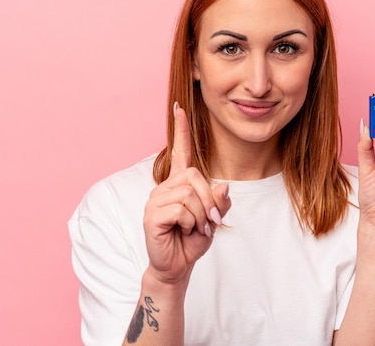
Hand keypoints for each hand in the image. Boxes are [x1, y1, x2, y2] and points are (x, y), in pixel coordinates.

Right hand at [143, 102, 230, 284]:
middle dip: (209, 199)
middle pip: (194, 176)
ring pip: (189, 194)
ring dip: (200, 215)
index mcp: (178, 184)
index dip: (180, 130)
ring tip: (196, 228)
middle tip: (210, 220)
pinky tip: (183, 230)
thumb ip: (219, 202)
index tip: (179, 108)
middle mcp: (165, 187)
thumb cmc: (192, 240)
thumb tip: (223, 186)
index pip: (179, 151)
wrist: (177, 266)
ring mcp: (156, 200)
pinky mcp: (151, 215)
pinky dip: (190, 223)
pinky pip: (180, 210)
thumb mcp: (213, 219)